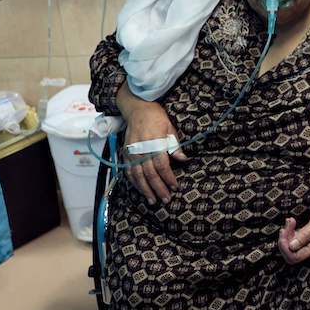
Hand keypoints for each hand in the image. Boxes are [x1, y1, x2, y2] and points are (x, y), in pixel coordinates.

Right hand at [118, 86, 187, 204]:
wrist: (137, 109)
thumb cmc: (156, 117)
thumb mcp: (169, 127)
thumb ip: (174, 145)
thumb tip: (183, 159)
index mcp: (154, 143)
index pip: (162, 165)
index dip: (168, 178)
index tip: (175, 187)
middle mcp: (141, 150)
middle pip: (150, 174)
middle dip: (158, 188)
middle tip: (166, 199)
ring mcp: (131, 153)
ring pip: (137, 176)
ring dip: (145, 190)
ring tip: (152, 200)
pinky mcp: (125, 153)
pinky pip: (128, 171)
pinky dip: (134, 182)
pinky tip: (140, 189)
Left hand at [278, 205, 309, 264]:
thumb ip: (306, 235)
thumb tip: (291, 247)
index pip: (296, 257)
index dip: (286, 250)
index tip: (284, 235)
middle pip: (292, 253)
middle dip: (285, 241)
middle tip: (286, 227)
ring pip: (292, 245)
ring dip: (287, 234)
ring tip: (290, 221)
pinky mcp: (309, 235)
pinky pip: (296, 238)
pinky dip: (291, 230)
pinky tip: (291, 221)